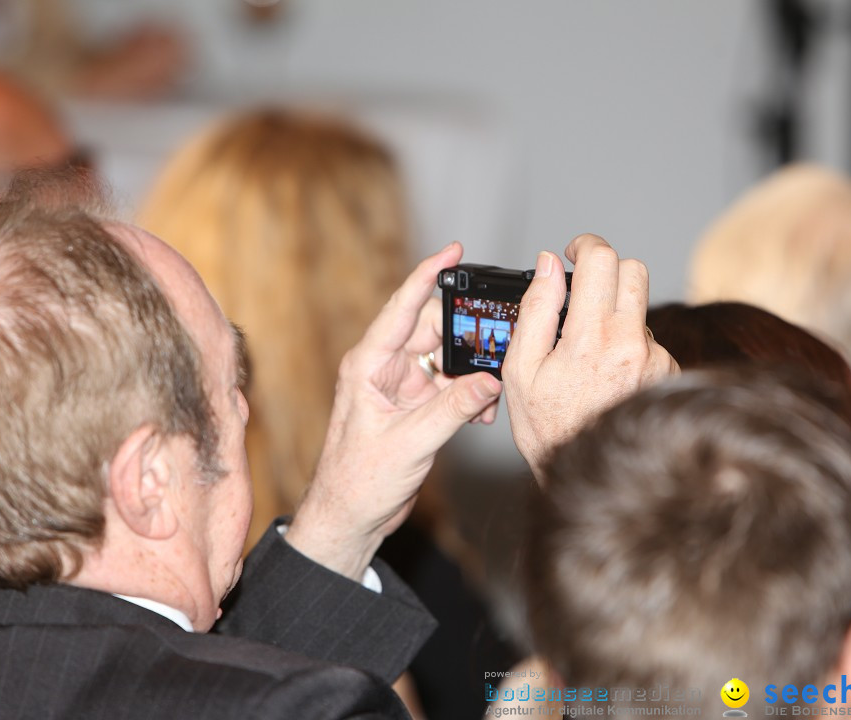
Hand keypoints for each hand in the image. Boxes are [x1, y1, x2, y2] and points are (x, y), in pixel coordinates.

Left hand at [285, 242, 501, 579]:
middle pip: (433, 331)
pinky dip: (469, 394)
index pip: (401, 308)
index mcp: (368, 365)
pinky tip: (484, 411)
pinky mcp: (414, 407)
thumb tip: (490, 380)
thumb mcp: (410, 443)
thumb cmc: (357, 482)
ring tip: (493, 387)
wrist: (349, 519)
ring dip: (472, 371)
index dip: (427, 275)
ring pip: (445, 358)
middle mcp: (384, 369)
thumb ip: (453, 409)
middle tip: (500, 341)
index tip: (453, 250)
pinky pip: (449, 386)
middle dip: (467, 334)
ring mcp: (400, 387)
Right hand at [503, 234, 677, 479]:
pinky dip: (628, 344)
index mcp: (591, 338)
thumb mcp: (521, 368)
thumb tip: (547, 265)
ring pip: (639, 308)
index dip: (585, 245)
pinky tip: (608, 373)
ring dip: (615, 314)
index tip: (574, 252)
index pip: (602, 260)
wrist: (590, 474)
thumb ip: (535, 309)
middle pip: (632, 270)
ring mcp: (656, 359)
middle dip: (606, 269)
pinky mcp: (669, 372)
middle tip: (583, 288)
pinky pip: (649, 339)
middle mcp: (632, 344)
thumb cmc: (548, 427)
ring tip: (588, 353)